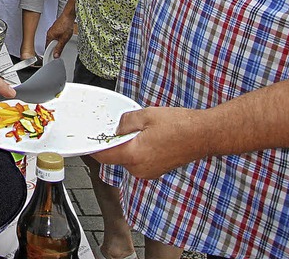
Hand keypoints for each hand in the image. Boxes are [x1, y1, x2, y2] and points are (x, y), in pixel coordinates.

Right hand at [46, 14, 74, 56]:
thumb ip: (59, 48)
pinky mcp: (56, 28)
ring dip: (57, 43)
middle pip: (49, 44)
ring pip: (53, 39)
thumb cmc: (66, 25)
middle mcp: (49, 33)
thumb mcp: (64, 39)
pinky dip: (58, 38)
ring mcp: (52, 30)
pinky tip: (63, 38)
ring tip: (62, 44)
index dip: (50, 53)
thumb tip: (56, 55)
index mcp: (49, 36)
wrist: (68, 16)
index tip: (54, 56)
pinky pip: (55, 35)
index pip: (46, 48)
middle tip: (59, 51)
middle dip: (54, 48)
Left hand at [92, 106, 207, 177]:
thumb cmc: (179, 125)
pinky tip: (148, 136)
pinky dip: (138, 149)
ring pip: (128, 158)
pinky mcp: (156, 170)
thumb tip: (117, 127)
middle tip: (119, 125)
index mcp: (134, 156)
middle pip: (116, 157)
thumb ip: (125, 122)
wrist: (203, 135)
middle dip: (114, 141)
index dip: (92, 148)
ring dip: (128, 144)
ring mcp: (149, 172)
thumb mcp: (146, 115)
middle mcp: (140, 169)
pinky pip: (139, 160)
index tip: (85, 142)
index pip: (104, 156)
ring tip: (141, 129)